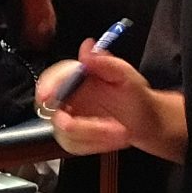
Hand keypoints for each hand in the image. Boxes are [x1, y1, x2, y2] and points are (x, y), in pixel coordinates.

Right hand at [40, 45, 165, 156]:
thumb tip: (87, 47)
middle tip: (109, 129)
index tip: (48, 97)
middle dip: (81, 125)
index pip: (52, 78)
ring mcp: (67, 117)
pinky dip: (96, 145)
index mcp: (75, 76)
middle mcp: (67, 96)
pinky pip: (73, 145)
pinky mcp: (71, 136)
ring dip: (95, 136)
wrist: (144, 121)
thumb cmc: (135, 96)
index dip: (47, 86)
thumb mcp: (127, 76)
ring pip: (65, 133)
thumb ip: (106, 62)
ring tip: (121, 132)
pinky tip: (112, 139)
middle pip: (51, 111)